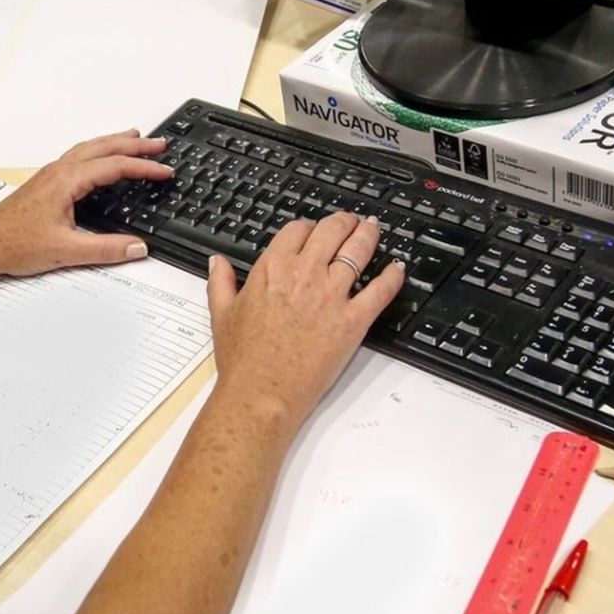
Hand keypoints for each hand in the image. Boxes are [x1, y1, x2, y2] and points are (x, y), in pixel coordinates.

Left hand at [0, 130, 172, 277]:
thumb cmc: (14, 245)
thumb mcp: (66, 250)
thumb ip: (105, 249)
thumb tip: (137, 247)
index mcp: (66, 181)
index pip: (114, 166)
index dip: (143, 167)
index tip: (165, 170)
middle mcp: (58, 171)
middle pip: (103, 147)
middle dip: (134, 144)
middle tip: (159, 144)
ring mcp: (50, 175)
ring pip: (89, 149)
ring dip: (114, 143)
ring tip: (135, 140)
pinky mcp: (45, 183)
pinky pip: (78, 157)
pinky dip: (98, 152)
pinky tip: (101, 161)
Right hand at [206, 213, 405, 428]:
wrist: (261, 391)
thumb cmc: (241, 358)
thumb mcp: (222, 314)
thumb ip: (221, 282)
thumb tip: (217, 262)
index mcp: (272, 269)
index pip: (297, 230)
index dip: (308, 227)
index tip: (312, 231)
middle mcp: (305, 274)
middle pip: (332, 230)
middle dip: (344, 221)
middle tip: (350, 222)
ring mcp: (332, 296)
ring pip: (359, 251)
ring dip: (368, 235)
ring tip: (372, 230)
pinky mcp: (353, 320)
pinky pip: (381, 290)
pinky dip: (393, 276)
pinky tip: (397, 268)